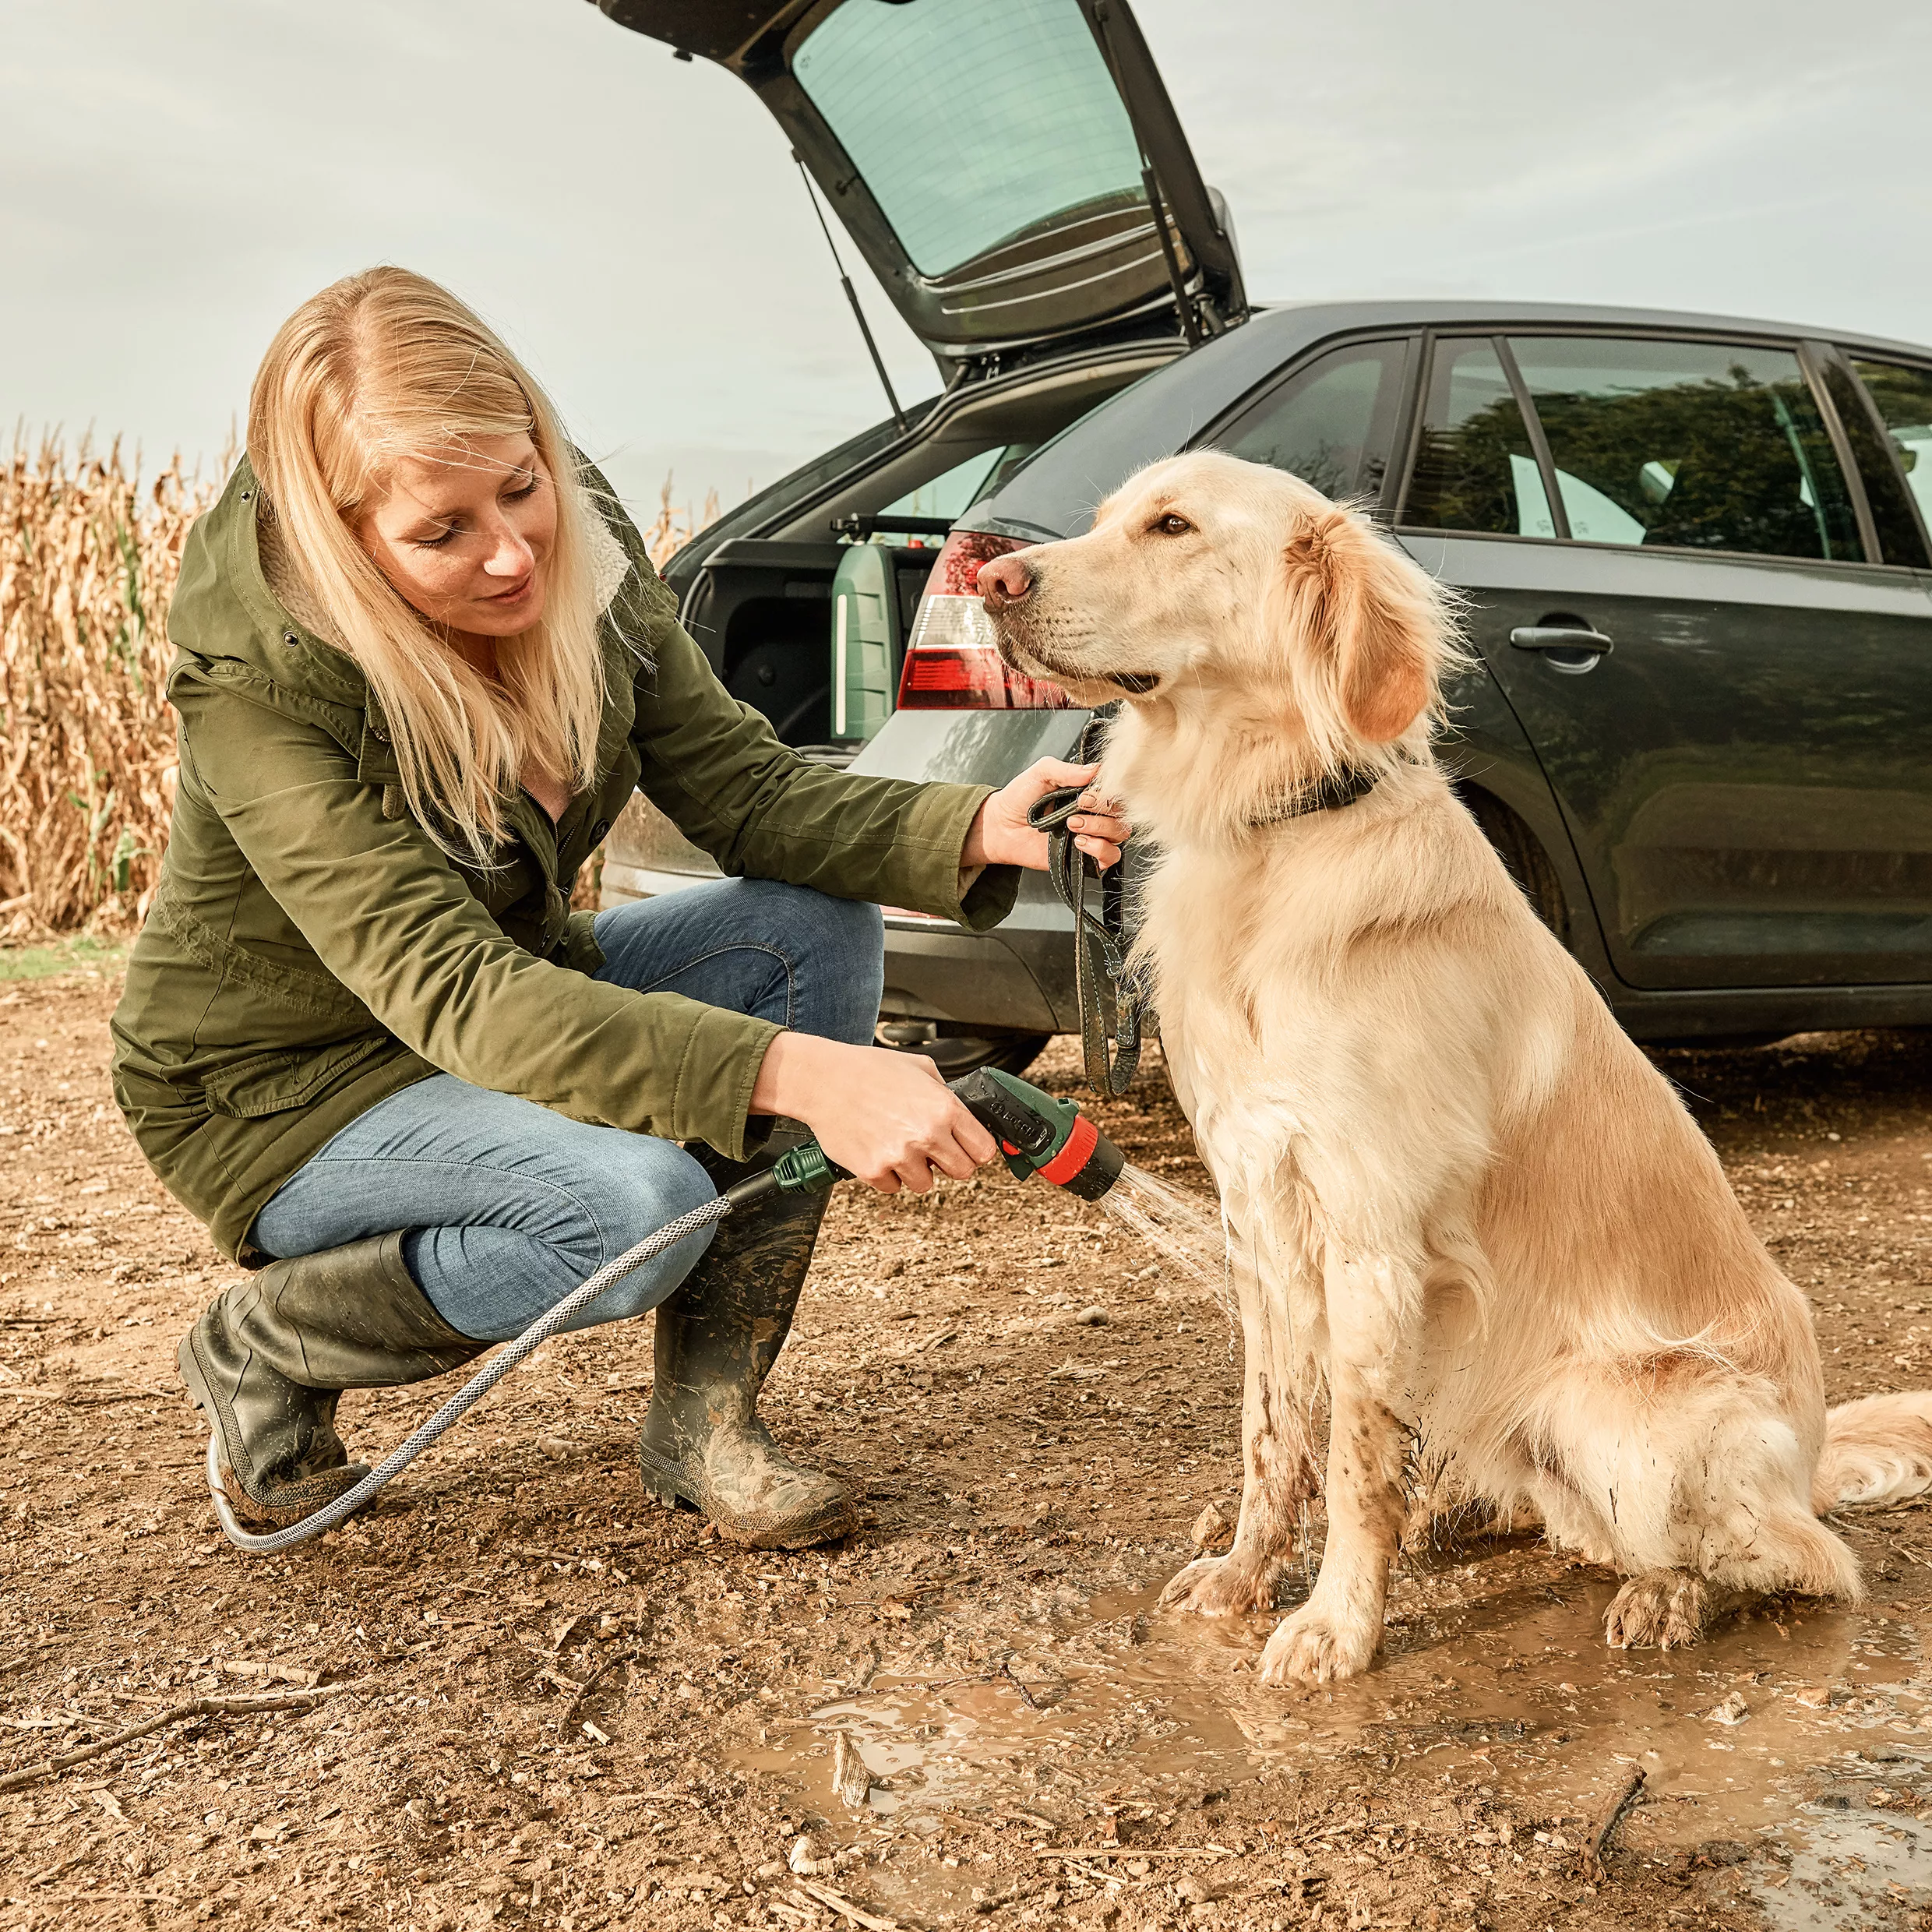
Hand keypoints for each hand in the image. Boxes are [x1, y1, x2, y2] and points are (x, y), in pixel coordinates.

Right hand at [749, 1033, 997, 1193]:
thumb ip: (945, 1092)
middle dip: (950, 1162)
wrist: (823, 1080)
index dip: (976, 1149)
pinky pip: (893, 1188)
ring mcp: (899, 1156)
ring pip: (925, 1184)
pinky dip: (887, 1174)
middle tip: (933, 1150)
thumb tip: (963, 1114)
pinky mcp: (874, 1171)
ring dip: (916, 1171)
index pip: (983, 1150)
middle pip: (962, 1172)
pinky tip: (878, 1149)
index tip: (968, 1148)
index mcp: (944, 1108)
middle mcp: (926, 1135)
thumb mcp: (920, 1067)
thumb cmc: (867, 1069)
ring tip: (898, 1145)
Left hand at [962, 758, 1130, 873]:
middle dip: (1103, 809)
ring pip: (1120, 833)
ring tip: (1072, 825)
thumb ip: (1066, 769)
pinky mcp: (1085, 856)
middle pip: (1122, 811)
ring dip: (1100, 828)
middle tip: (1079, 806)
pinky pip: (1110, 857)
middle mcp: (1094, 812)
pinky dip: (1100, 849)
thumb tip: (1095, 769)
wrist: (1001, 826)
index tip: (1087, 792)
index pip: (1116, 790)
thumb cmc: (1020, 798)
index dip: (1108, 791)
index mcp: (1089, 791)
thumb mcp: (1041, 773)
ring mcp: (1092, 835)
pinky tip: (1079, 843)